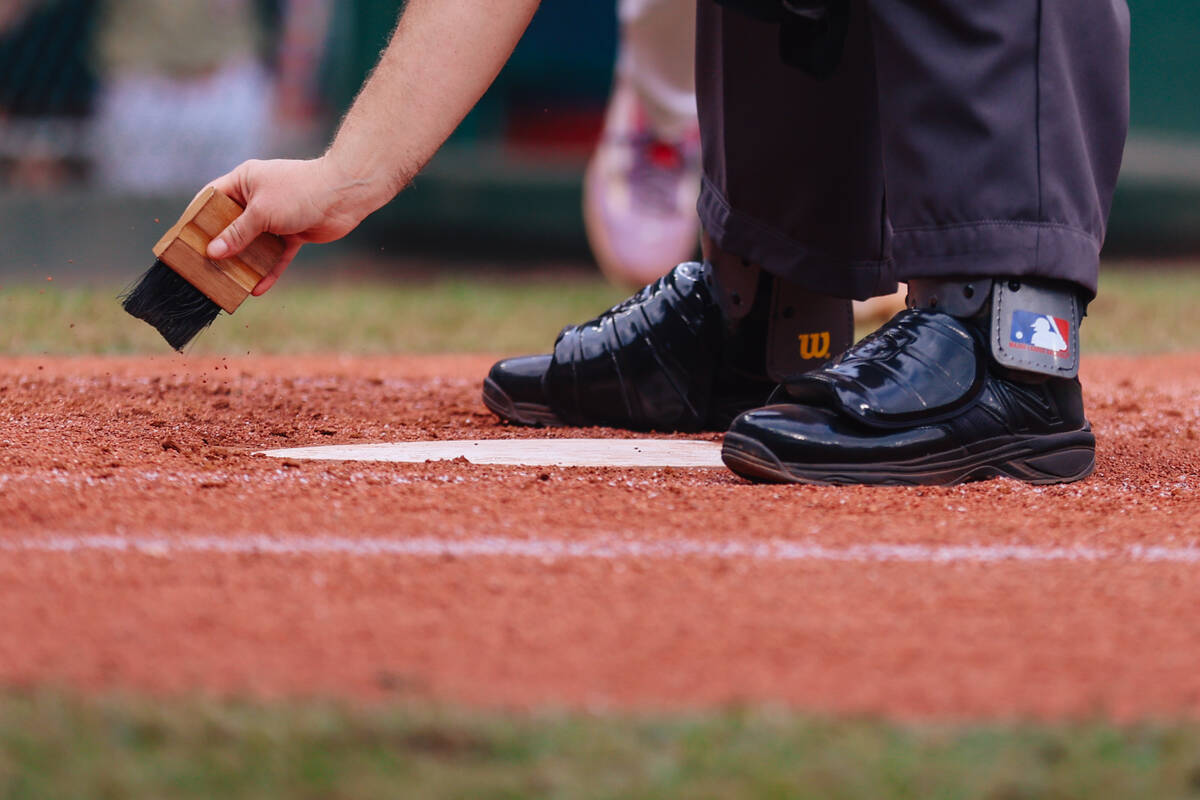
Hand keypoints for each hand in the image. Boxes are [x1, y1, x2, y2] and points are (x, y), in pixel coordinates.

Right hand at [205, 157, 389, 294]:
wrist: (344, 195)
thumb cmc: (299, 192)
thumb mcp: (261, 212)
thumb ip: (237, 233)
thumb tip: (212, 252)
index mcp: (244, 181)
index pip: (211, 197)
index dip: (196, 216)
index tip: (182, 237)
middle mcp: (258, 198)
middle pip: (231, 224)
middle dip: (219, 246)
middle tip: (201, 266)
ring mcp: (277, 217)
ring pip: (254, 243)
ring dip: (243, 262)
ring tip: (227, 283)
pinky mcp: (294, 233)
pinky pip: (276, 256)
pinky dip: (268, 271)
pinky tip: (257, 290)